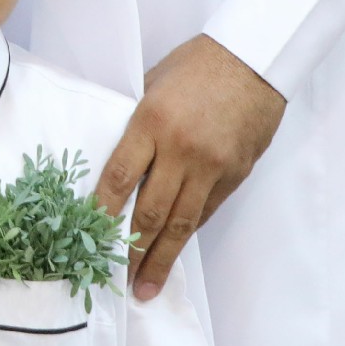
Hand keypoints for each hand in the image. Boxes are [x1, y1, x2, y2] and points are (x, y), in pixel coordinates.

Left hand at [96, 33, 284, 299]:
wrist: (255, 60)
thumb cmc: (197, 65)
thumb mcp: (153, 83)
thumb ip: (136, 121)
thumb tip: (115, 155)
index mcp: (152, 122)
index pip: (120, 177)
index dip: (103, 212)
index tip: (90, 238)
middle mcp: (182, 150)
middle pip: (152, 212)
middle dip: (134, 250)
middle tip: (120, 280)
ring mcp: (212, 166)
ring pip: (183, 223)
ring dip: (163, 257)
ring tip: (147, 286)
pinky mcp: (236, 175)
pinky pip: (207, 211)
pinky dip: (189, 232)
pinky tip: (175, 250)